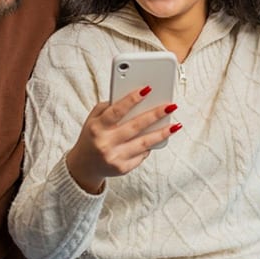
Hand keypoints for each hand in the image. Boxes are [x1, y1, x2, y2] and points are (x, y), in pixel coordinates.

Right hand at [65, 88, 180, 193]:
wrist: (84, 166)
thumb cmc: (92, 136)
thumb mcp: (93, 119)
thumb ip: (109, 107)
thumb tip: (134, 98)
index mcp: (97, 127)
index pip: (116, 111)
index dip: (132, 99)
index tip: (147, 89)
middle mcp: (105, 143)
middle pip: (135, 126)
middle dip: (154, 115)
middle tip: (170, 106)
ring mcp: (114, 157)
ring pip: (144, 143)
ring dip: (162, 133)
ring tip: (175, 125)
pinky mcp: (122, 168)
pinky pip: (142, 155)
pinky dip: (151, 146)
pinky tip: (160, 138)